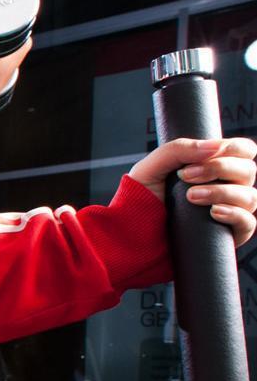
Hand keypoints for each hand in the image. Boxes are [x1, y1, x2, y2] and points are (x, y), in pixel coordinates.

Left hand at [128, 137, 256, 245]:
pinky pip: (248, 222)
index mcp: (216, 167)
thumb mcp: (153, 167)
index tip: (204, 153)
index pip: (243, 150)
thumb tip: (213, 146)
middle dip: (219, 168)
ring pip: (249, 196)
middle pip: (248, 170)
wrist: (134, 232)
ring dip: (222, 192)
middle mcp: (229, 186)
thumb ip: (179, 149)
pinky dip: (234, 214)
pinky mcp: (229, 234)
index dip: (231, 148)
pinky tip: (214, 212)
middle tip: (186, 176)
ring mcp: (231, 210)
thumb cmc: (144, 197)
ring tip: (192, 197)